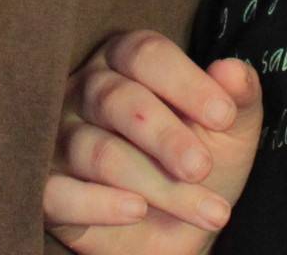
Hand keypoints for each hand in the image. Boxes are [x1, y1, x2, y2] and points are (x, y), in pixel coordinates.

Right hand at [43, 30, 263, 252]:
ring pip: (98, 152)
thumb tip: (232, 71)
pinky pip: (56, 192)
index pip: (145, 54)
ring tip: (203, 211)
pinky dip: (97, 203)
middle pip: (116, 100)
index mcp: (125, 62)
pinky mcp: (48, 186)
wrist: (178, 233)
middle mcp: (86, 91)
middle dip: (165, 136)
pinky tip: (136, 211)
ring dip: (153, 184)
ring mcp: (60, 138)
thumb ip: (239, 97)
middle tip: (201, 168)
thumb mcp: (231, 132)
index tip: (223, 116)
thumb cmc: (198, 165)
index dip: (186, 82)